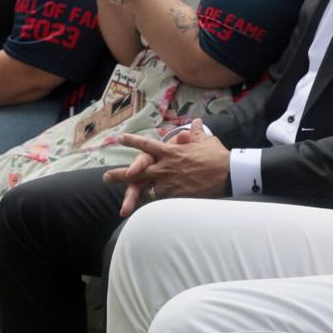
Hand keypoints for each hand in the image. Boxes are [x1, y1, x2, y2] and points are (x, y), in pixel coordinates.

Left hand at [103, 119, 228, 215]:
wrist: (226, 173)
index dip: (132, 141)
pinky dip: (149, 205)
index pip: (147, 145)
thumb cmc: (217, 156)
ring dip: (131, 196)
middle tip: (106, 177)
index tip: (120, 138)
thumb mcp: (206, 140)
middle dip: (119, 174)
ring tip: (121, 203)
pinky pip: (157, 201)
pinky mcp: (174, 196)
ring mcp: (168, 182)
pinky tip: (140, 211)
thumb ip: (196, 133)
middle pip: (137, 170)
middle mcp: (165, 167)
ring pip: (144, 189)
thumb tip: (195, 122)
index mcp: (171, 151)